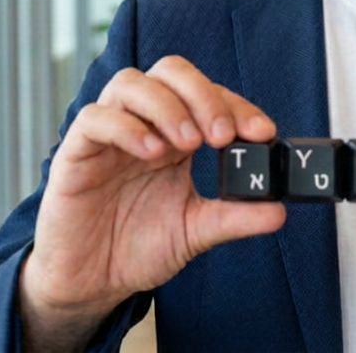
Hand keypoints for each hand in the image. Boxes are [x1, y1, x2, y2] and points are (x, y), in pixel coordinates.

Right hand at [18, 56, 284, 349]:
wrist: (91, 284)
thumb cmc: (137, 248)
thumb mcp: (196, 231)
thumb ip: (234, 217)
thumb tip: (280, 210)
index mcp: (175, 134)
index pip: (208, 95)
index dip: (236, 105)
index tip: (262, 132)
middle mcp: (143, 124)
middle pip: (170, 71)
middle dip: (203, 94)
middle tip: (222, 135)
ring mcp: (108, 135)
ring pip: (131, 83)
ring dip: (167, 105)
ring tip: (187, 144)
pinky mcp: (75, 153)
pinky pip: (94, 118)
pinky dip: (125, 126)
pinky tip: (150, 151)